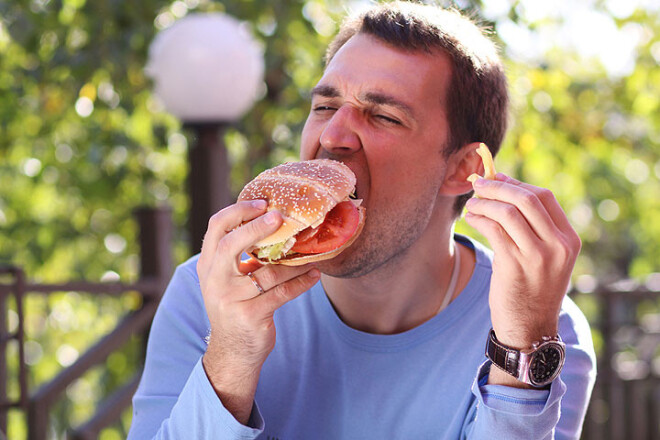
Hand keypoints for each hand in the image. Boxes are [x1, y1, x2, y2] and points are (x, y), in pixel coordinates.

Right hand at [196, 200, 319, 422]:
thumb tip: (273, 222)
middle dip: (257, 227)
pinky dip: (301, 282)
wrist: (233, 351)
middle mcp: (214, 280)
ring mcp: (230, 299)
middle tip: (280, 217)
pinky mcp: (250, 315)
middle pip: (231, 244)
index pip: (216, 227)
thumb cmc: (236, 306)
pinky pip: (281, 293)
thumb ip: (240, 255)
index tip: (262, 204)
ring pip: (266, 272)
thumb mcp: (228, 279)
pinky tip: (314, 275)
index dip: (238, 211)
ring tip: (311, 251)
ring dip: (293, 261)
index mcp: (208, 265)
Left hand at [464, 174, 580, 348]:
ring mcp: (537, 256)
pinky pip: (493, 230)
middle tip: (478, 183)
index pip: (544, 197)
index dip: (517, 183)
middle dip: (498, 186)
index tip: (497, 178)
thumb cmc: (532, 289)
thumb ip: (533, 228)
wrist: (529, 328)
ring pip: (507, 212)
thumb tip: (505, 190)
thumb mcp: (545, 257)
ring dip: (484, 203)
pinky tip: (470, 218)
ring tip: (471, 204)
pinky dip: (478, 219)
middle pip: (526, 199)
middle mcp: (557, 245)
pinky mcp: (514, 265)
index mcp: (568, 239)